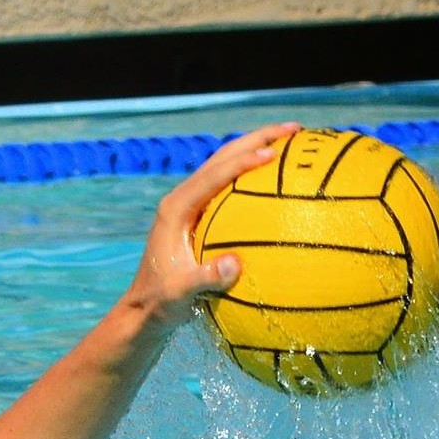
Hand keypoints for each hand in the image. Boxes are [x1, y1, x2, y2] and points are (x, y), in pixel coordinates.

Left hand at [123, 122, 301, 331]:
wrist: (144, 309)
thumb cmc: (160, 302)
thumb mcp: (179, 294)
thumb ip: (204, 278)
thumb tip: (235, 264)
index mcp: (176, 209)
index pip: (213, 176)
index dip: (243, 161)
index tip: (274, 152)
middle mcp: (182, 200)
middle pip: (223, 157)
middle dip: (258, 139)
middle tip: (295, 130)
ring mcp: (190, 205)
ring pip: (226, 166)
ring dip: (257, 148)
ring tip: (293, 140)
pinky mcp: (199, 214)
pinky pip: (230, 186)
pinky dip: (254, 175)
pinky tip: (281, 180)